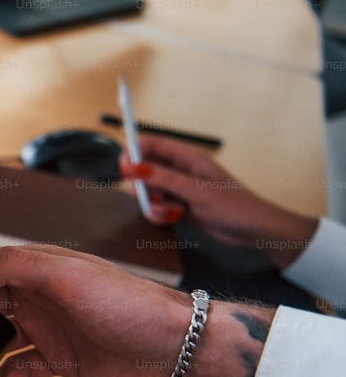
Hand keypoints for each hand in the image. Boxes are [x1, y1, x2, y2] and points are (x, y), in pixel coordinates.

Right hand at [0, 245, 273, 376]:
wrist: (181, 351)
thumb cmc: (133, 305)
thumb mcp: (66, 275)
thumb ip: (13, 265)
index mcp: (39, 269)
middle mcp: (41, 297)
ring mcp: (51, 330)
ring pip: (0, 337)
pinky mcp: (63, 361)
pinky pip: (23, 367)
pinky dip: (9, 374)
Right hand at [120, 136, 316, 268]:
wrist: (252, 231)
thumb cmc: (231, 205)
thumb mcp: (195, 190)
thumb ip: (163, 178)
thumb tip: (134, 167)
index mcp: (187, 157)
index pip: (152, 145)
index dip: (135, 153)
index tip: (125, 169)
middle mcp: (180, 171)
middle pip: (145, 169)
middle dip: (142, 184)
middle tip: (144, 197)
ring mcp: (179, 189)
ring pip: (150, 191)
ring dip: (153, 203)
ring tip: (170, 212)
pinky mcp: (179, 207)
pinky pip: (158, 207)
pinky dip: (160, 214)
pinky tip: (175, 219)